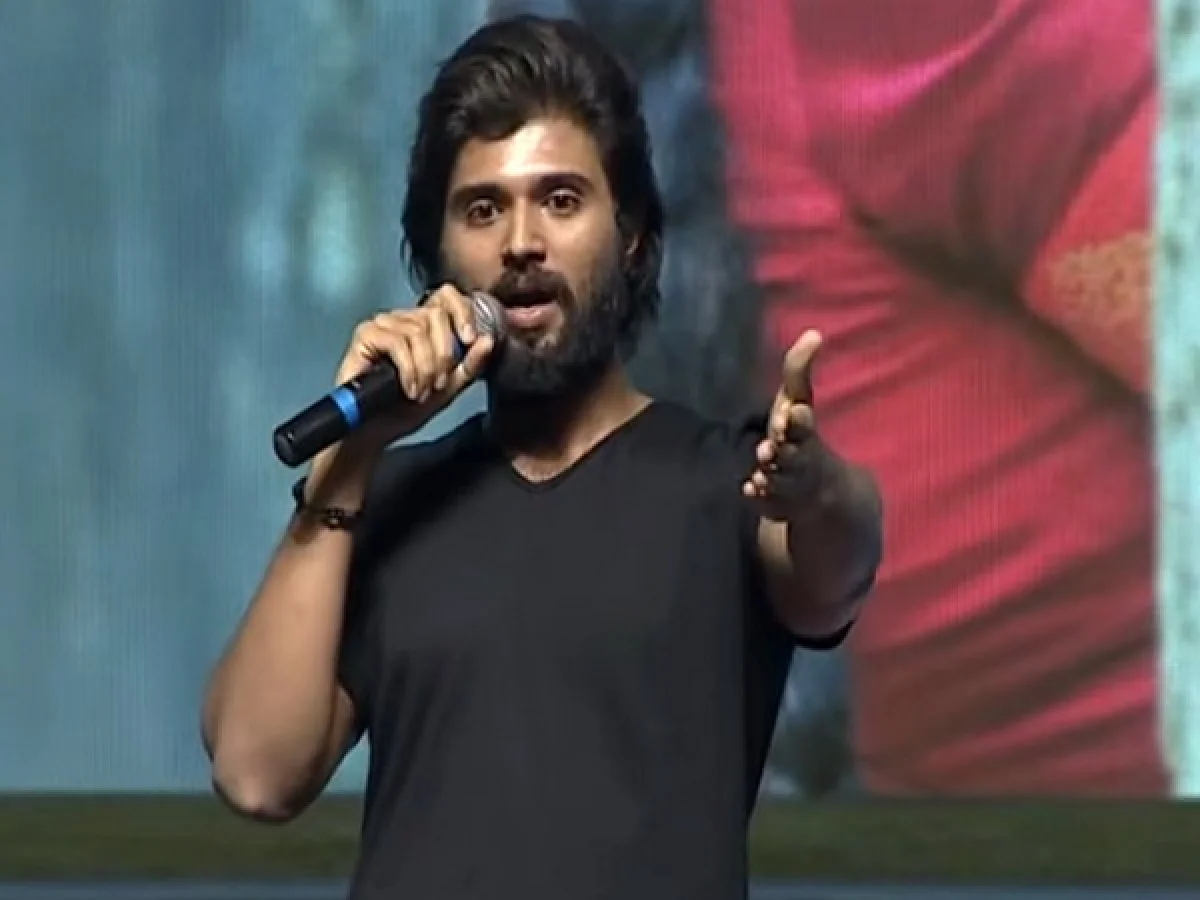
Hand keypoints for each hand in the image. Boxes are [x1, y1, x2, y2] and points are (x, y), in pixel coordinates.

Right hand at [310, 285, 495, 495]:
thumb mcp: (449, 388)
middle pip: (435, 315)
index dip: (462, 312)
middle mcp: (403, 318)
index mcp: (425, 324)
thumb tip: (487, 340)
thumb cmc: (406, 408)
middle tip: (437, 384)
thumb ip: (470, 365)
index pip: (447, 296)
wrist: (375, 431)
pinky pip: (397, 342)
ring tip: (421, 391)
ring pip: (418, 331)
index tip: (470, 339)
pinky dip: (408, 369)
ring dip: (426, 368)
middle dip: (444, 355)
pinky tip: (408, 387)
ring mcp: (383, 324)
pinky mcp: (365, 335)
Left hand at [743, 329, 829, 521]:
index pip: (805, 426)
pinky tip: (749, 489)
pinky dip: (758, 497)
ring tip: (761, 467)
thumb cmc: (798, 435)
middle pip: (793, 457)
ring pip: (779, 481)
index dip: (798, 420)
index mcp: (806, 433)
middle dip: (784, 452)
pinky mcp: (775, 505)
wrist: (817, 489)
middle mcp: (801, 461)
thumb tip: (813, 333)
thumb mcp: (798, 402)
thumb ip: (799, 371)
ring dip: (770, 474)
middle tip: (770, 447)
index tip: (793, 412)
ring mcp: (790, 486)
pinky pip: (765, 503)